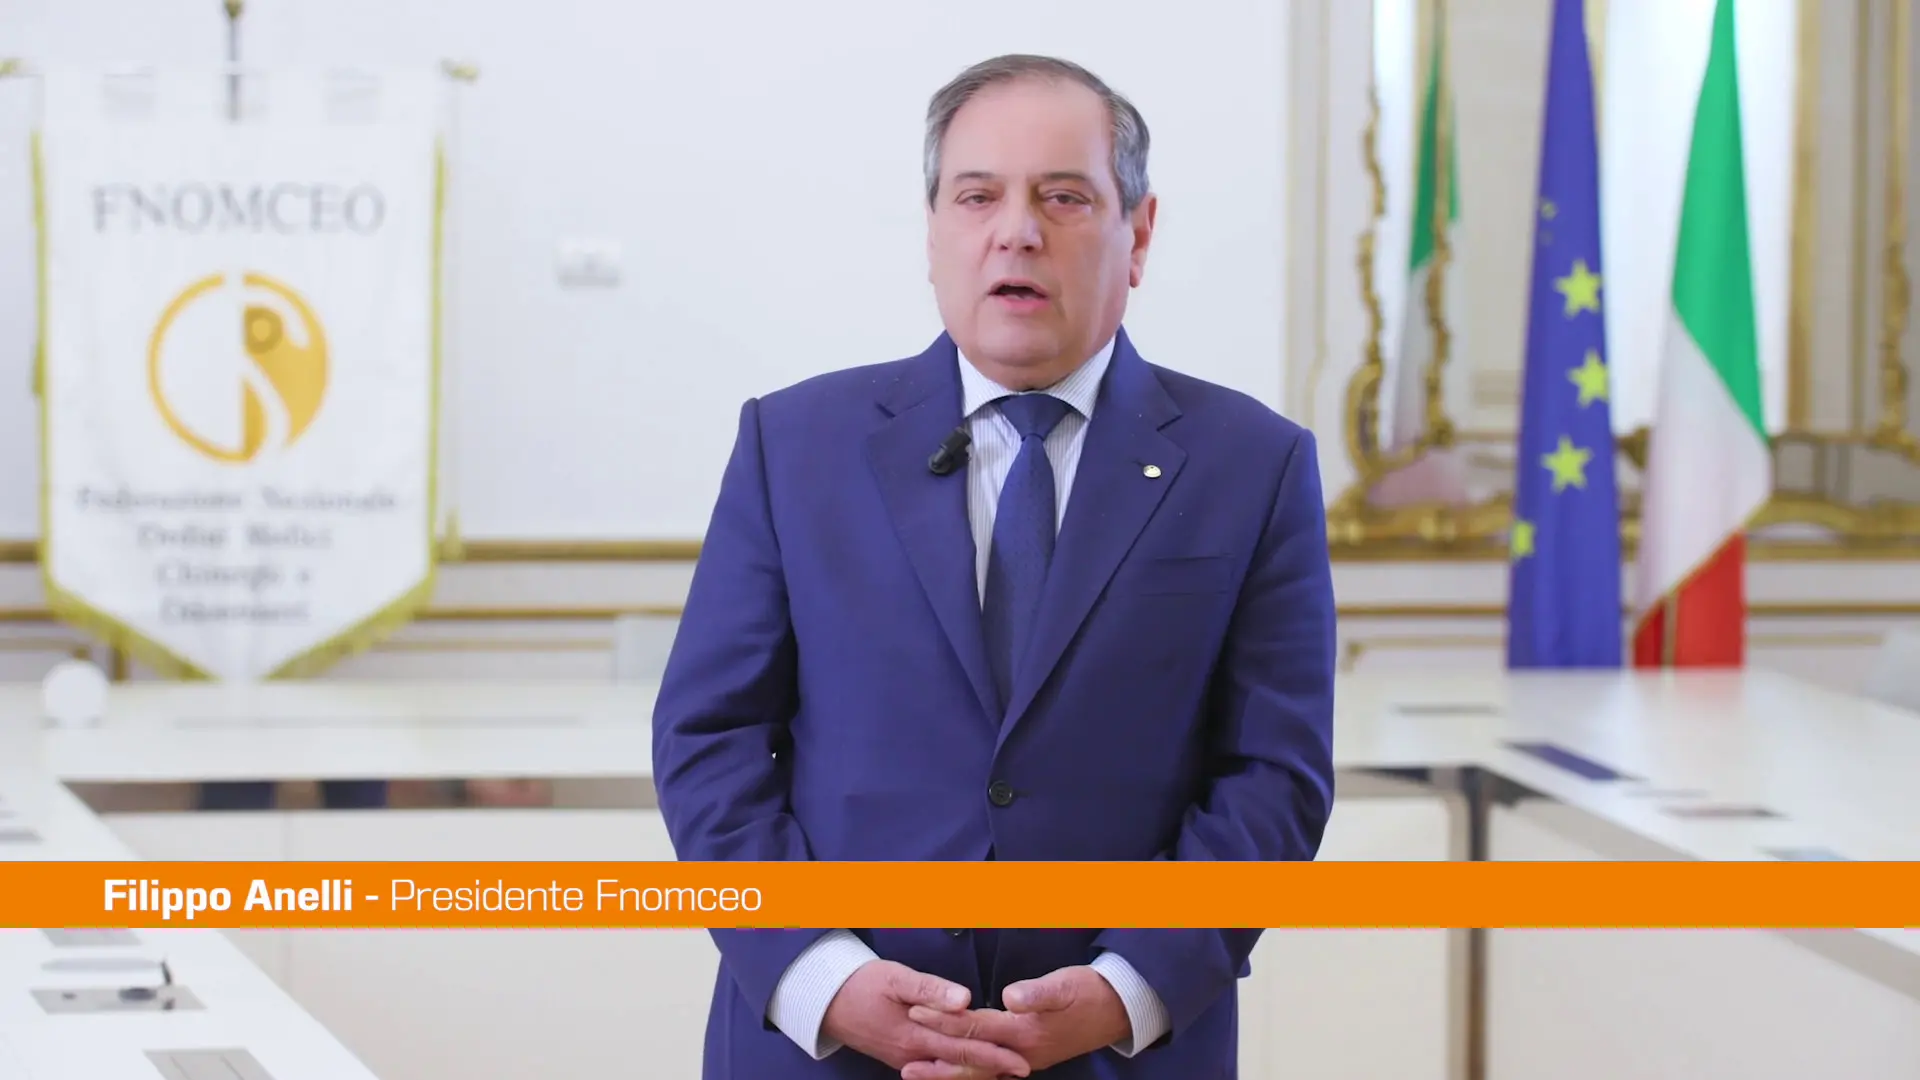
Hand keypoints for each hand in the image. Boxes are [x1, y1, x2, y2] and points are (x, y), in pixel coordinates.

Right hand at [821, 960, 1031, 1077]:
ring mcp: (905, 1058)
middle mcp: (913, 1053)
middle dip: (993, 1067)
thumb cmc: (862, 984)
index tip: (1021, 1058)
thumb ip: (931, 990)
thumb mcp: (896, 979)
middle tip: (1023, 1069)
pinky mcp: (899, 1056)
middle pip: (960, 1065)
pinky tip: (966, 1069)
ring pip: (948, 1070)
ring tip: (1002, 1072)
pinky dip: (954, 1070)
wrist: (826, 1001)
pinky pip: (934, 1067)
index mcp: (916, 1034)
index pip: (964, 1048)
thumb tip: (965, 1000)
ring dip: (976, 1072)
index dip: (994, 1054)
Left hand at [901, 965, 1129, 1077]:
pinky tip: (955, 1069)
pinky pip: (991, 1070)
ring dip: (949, 1073)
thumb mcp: (1065, 986)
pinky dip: (969, 1071)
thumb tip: (1009, 997)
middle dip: (938, 1062)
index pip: (976, 1027)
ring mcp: (1026, 1059)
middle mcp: (1022, 1053)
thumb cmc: (1089, 992)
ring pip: (980, 1071)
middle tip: (905, 1066)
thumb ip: (1037, 993)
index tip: (916, 1011)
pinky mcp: (1028, 1057)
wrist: (1117, 1009)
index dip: (945, 1019)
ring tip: (919, 1075)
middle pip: (972, 1061)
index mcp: (1026, 1033)